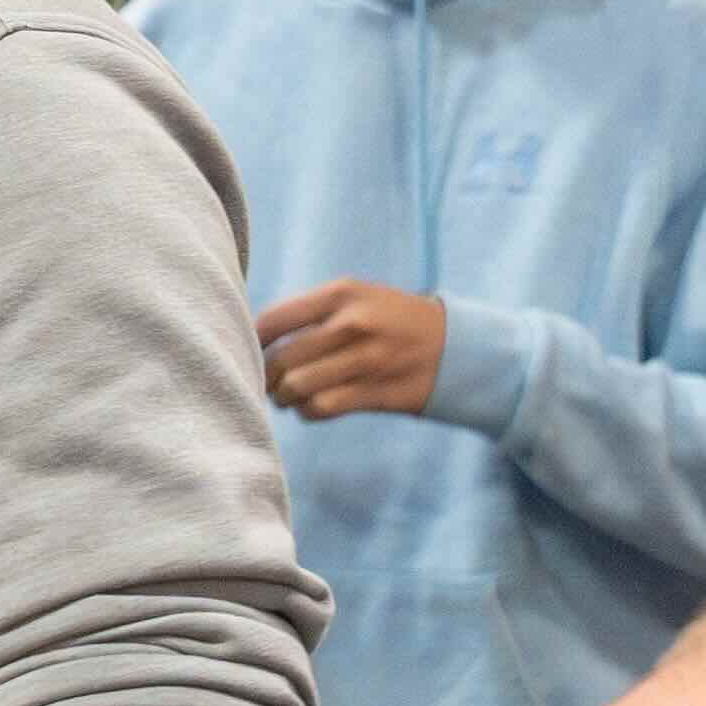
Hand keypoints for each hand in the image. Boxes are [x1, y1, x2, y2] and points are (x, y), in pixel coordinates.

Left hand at [259, 280, 451, 422]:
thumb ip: (311, 312)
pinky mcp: (376, 393)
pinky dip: (307, 412)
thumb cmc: (390, 320)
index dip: (253, 342)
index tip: (252, 351)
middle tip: (269, 382)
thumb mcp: (357, 297)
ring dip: (284, 398)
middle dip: (266, 377)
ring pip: (297, 388)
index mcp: (341, 294)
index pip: (273, 320)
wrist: (453, 345)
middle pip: (281, 360)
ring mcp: (366, 360)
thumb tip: (254, 336)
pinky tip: (311, 406)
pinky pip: (321, 408)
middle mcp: (352, 324)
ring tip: (288, 396)